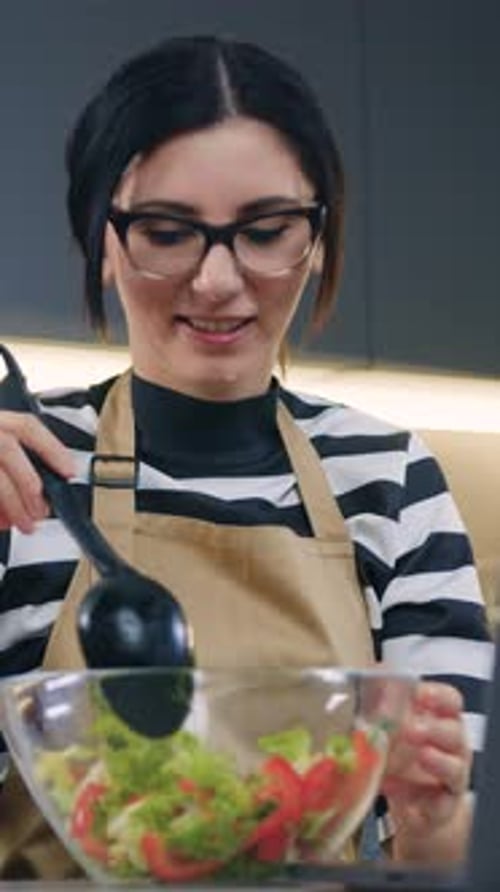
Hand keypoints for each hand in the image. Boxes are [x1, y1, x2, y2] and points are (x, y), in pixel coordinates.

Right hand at [0, 411, 74, 532]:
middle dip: (29, 482)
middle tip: (41, 510)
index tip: (68, 470)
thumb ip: (13, 467)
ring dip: (12, 502)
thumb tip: (39, 495)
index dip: (51, 447)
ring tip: (24, 524)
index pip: (24, 425)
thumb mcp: (0, 453)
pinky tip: (0, 523)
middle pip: (5, 447)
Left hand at [382, 680, 471, 861]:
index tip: (418, 693)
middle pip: (455, 731)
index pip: (450, 701)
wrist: (412, 804)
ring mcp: (451, 778)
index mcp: (439, 720)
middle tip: (411, 728)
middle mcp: (451, 747)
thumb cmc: (403, 757)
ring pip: (456, 767)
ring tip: (421, 756)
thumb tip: (364, 679)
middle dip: (435, 728)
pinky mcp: (443, 806)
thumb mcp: (390, 730)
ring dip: (438, 761)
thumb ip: (381, 706)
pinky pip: (440, 804)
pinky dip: (421, 800)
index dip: (437, 695)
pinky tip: (399, 795)